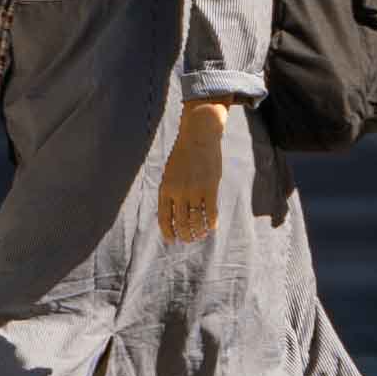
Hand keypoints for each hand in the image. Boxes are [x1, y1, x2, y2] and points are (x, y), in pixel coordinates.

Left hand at [157, 100, 228, 244]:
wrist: (199, 135)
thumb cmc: (184, 154)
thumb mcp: (170, 172)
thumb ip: (171, 191)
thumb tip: (173, 213)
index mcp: (165, 188)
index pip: (164, 218)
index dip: (168, 232)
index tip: (172, 240)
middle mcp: (178, 192)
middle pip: (180, 223)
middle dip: (184, 235)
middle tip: (189, 239)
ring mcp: (194, 190)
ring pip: (196, 221)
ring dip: (198, 232)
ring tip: (200, 235)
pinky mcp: (210, 188)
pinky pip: (210, 213)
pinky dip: (211, 223)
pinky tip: (212, 227)